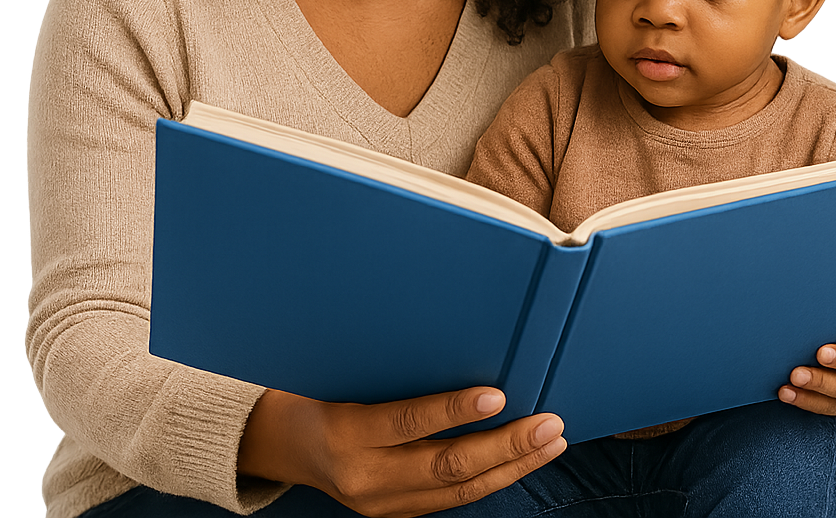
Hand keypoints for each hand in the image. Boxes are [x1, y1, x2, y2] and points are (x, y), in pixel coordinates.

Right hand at [238, 386, 565, 516]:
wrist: (285, 445)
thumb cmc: (320, 389)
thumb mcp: (343, 371)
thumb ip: (391, 367)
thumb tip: (455, 336)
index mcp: (346, 432)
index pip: (407, 422)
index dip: (453, 411)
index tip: (497, 396)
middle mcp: (365, 476)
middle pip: (446, 467)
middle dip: (505, 447)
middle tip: (548, 423)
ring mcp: (383, 503)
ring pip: (460, 491)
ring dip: (512, 466)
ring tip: (551, 441)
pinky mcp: (398, 514)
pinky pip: (455, 499)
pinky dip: (494, 478)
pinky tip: (523, 459)